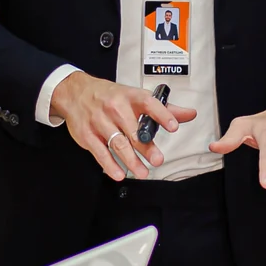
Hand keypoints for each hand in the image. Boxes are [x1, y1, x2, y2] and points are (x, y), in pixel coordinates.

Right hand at [52, 71, 195, 181]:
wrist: (76, 92)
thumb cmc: (109, 96)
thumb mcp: (135, 97)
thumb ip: (164, 108)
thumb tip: (189, 114)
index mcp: (130, 97)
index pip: (148, 103)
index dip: (162, 114)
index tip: (173, 126)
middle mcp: (115, 108)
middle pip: (133, 130)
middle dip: (146, 147)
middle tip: (158, 160)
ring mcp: (100, 122)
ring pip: (118, 143)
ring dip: (131, 161)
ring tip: (142, 172)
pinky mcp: (88, 135)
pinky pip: (100, 152)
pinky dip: (110, 165)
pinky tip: (119, 173)